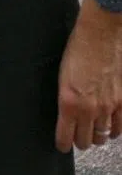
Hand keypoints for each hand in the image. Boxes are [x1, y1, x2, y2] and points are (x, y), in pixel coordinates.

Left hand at [56, 1, 121, 151]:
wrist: (100, 34)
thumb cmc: (76, 49)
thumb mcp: (61, 74)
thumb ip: (65, 97)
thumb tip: (66, 112)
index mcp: (68, 101)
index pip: (65, 136)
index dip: (63, 143)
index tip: (62, 144)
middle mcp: (89, 109)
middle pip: (85, 140)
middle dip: (79, 141)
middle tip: (76, 137)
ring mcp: (108, 107)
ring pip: (102, 136)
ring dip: (96, 136)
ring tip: (92, 133)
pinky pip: (119, 127)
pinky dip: (114, 131)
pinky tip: (110, 129)